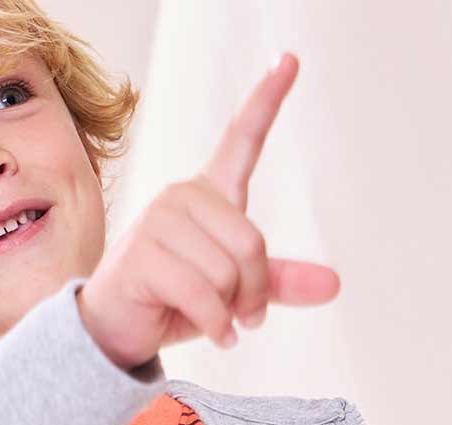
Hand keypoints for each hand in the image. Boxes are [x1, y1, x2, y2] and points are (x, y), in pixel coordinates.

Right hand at [76, 52, 340, 369]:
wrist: (117, 331)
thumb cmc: (174, 302)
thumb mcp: (234, 292)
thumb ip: (278, 283)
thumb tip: (335, 286)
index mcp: (207, 196)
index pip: (240, 140)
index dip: (266, 100)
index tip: (290, 60)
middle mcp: (182, 198)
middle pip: (251, 242)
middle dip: (255, 291)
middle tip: (246, 316)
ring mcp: (158, 223)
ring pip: (228, 272)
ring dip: (232, 311)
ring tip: (217, 321)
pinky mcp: (143, 257)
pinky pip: (203, 295)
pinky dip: (216, 326)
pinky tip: (217, 337)